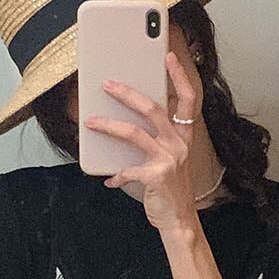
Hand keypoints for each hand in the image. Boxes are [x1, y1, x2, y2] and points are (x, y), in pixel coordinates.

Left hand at [83, 50, 201, 235]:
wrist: (179, 221)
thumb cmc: (170, 188)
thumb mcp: (168, 159)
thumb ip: (153, 139)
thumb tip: (123, 122)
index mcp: (183, 136)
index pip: (187, 99)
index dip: (179, 77)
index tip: (169, 57)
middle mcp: (179, 144)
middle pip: (153, 108)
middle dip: (127, 93)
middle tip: (107, 83)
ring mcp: (169, 159)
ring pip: (134, 133)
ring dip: (109, 125)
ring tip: (91, 121)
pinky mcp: (156, 176)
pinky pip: (128, 169)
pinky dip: (115, 175)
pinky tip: (109, 180)